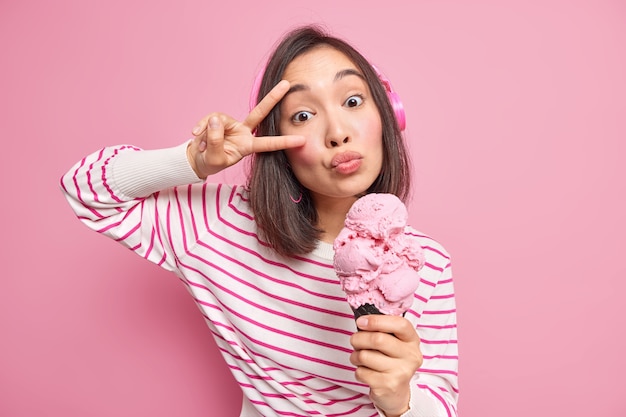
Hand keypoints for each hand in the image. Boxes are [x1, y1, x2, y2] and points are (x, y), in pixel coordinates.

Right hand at [187, 80, 304, 178]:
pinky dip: (201, 127)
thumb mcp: (214, 158)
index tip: (302, 140)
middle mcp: (243, 132)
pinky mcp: (218, 120)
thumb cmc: (210, 162)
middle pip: (260, 112)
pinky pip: (210, 119)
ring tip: (201, 146)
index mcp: (248, 146)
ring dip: (207, 134)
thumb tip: (216, 119)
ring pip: (221, 120)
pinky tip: (195, 135)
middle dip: (272, 98)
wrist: (197, 159)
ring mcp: (232, 124)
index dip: (284, 142)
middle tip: (286, 84)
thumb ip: (215, 140)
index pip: (268, 143)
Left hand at [350, 315, 422, 416]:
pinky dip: (358, 370)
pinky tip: (366, 372)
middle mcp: (410, 356)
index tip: (361, 322)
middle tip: (354, 341)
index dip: (377, 321)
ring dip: (355, 356)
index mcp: (412, 341)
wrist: (397, 393)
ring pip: (365, 356)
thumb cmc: (391, 362)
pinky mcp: (388, 385)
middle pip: (378, 339)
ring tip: (359, 358)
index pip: (400, 324)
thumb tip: (362, 321)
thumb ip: (383, 330)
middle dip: (358, 338)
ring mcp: (400, 372)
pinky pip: (362, 372)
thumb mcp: (395, 344)